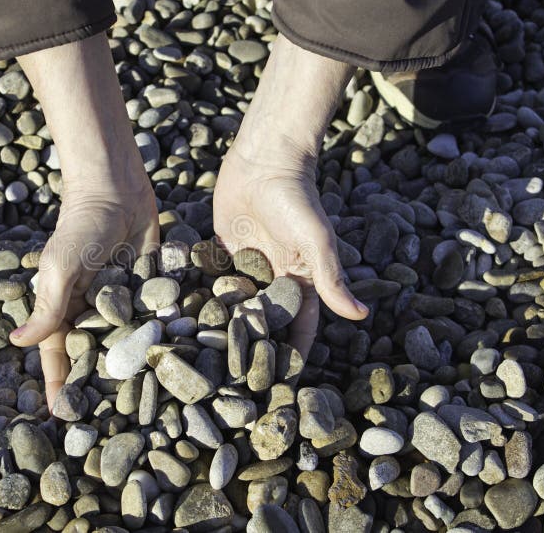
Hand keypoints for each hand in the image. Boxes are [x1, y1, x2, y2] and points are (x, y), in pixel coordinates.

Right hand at [11, 34, 159, 410]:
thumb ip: (48, 307)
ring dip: (140, 365)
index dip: (61, 385)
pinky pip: (159, 315)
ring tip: (156, 403)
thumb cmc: (80, 228)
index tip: (66, 419)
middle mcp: (95, 310)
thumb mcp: (61, 269)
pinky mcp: (153, 287)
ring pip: (131, 340)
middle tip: (117, 421)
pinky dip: (168, 334)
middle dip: (104, 384)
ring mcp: (126, 301)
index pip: (59, 356)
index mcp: (66, 309)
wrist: (118, 189)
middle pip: (98, 355)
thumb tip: (18, 343)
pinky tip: (185, 359)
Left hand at [213, 140, 367, 362]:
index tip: (283, 384)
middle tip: (236, 380)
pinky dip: (200, 297)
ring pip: (234, 305)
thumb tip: (360, 316)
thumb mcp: (316, 240)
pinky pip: (210, 280)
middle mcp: (272, 278)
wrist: (264, 160)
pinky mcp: (220, 250)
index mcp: (298, 280)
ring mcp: (244, 265)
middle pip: (263, 321)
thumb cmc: (297, 198)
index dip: (292, 353)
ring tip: (206, 360)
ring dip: (223, 327)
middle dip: (253, 348)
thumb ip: (331, 278)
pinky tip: (183, 321)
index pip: (299, 326)